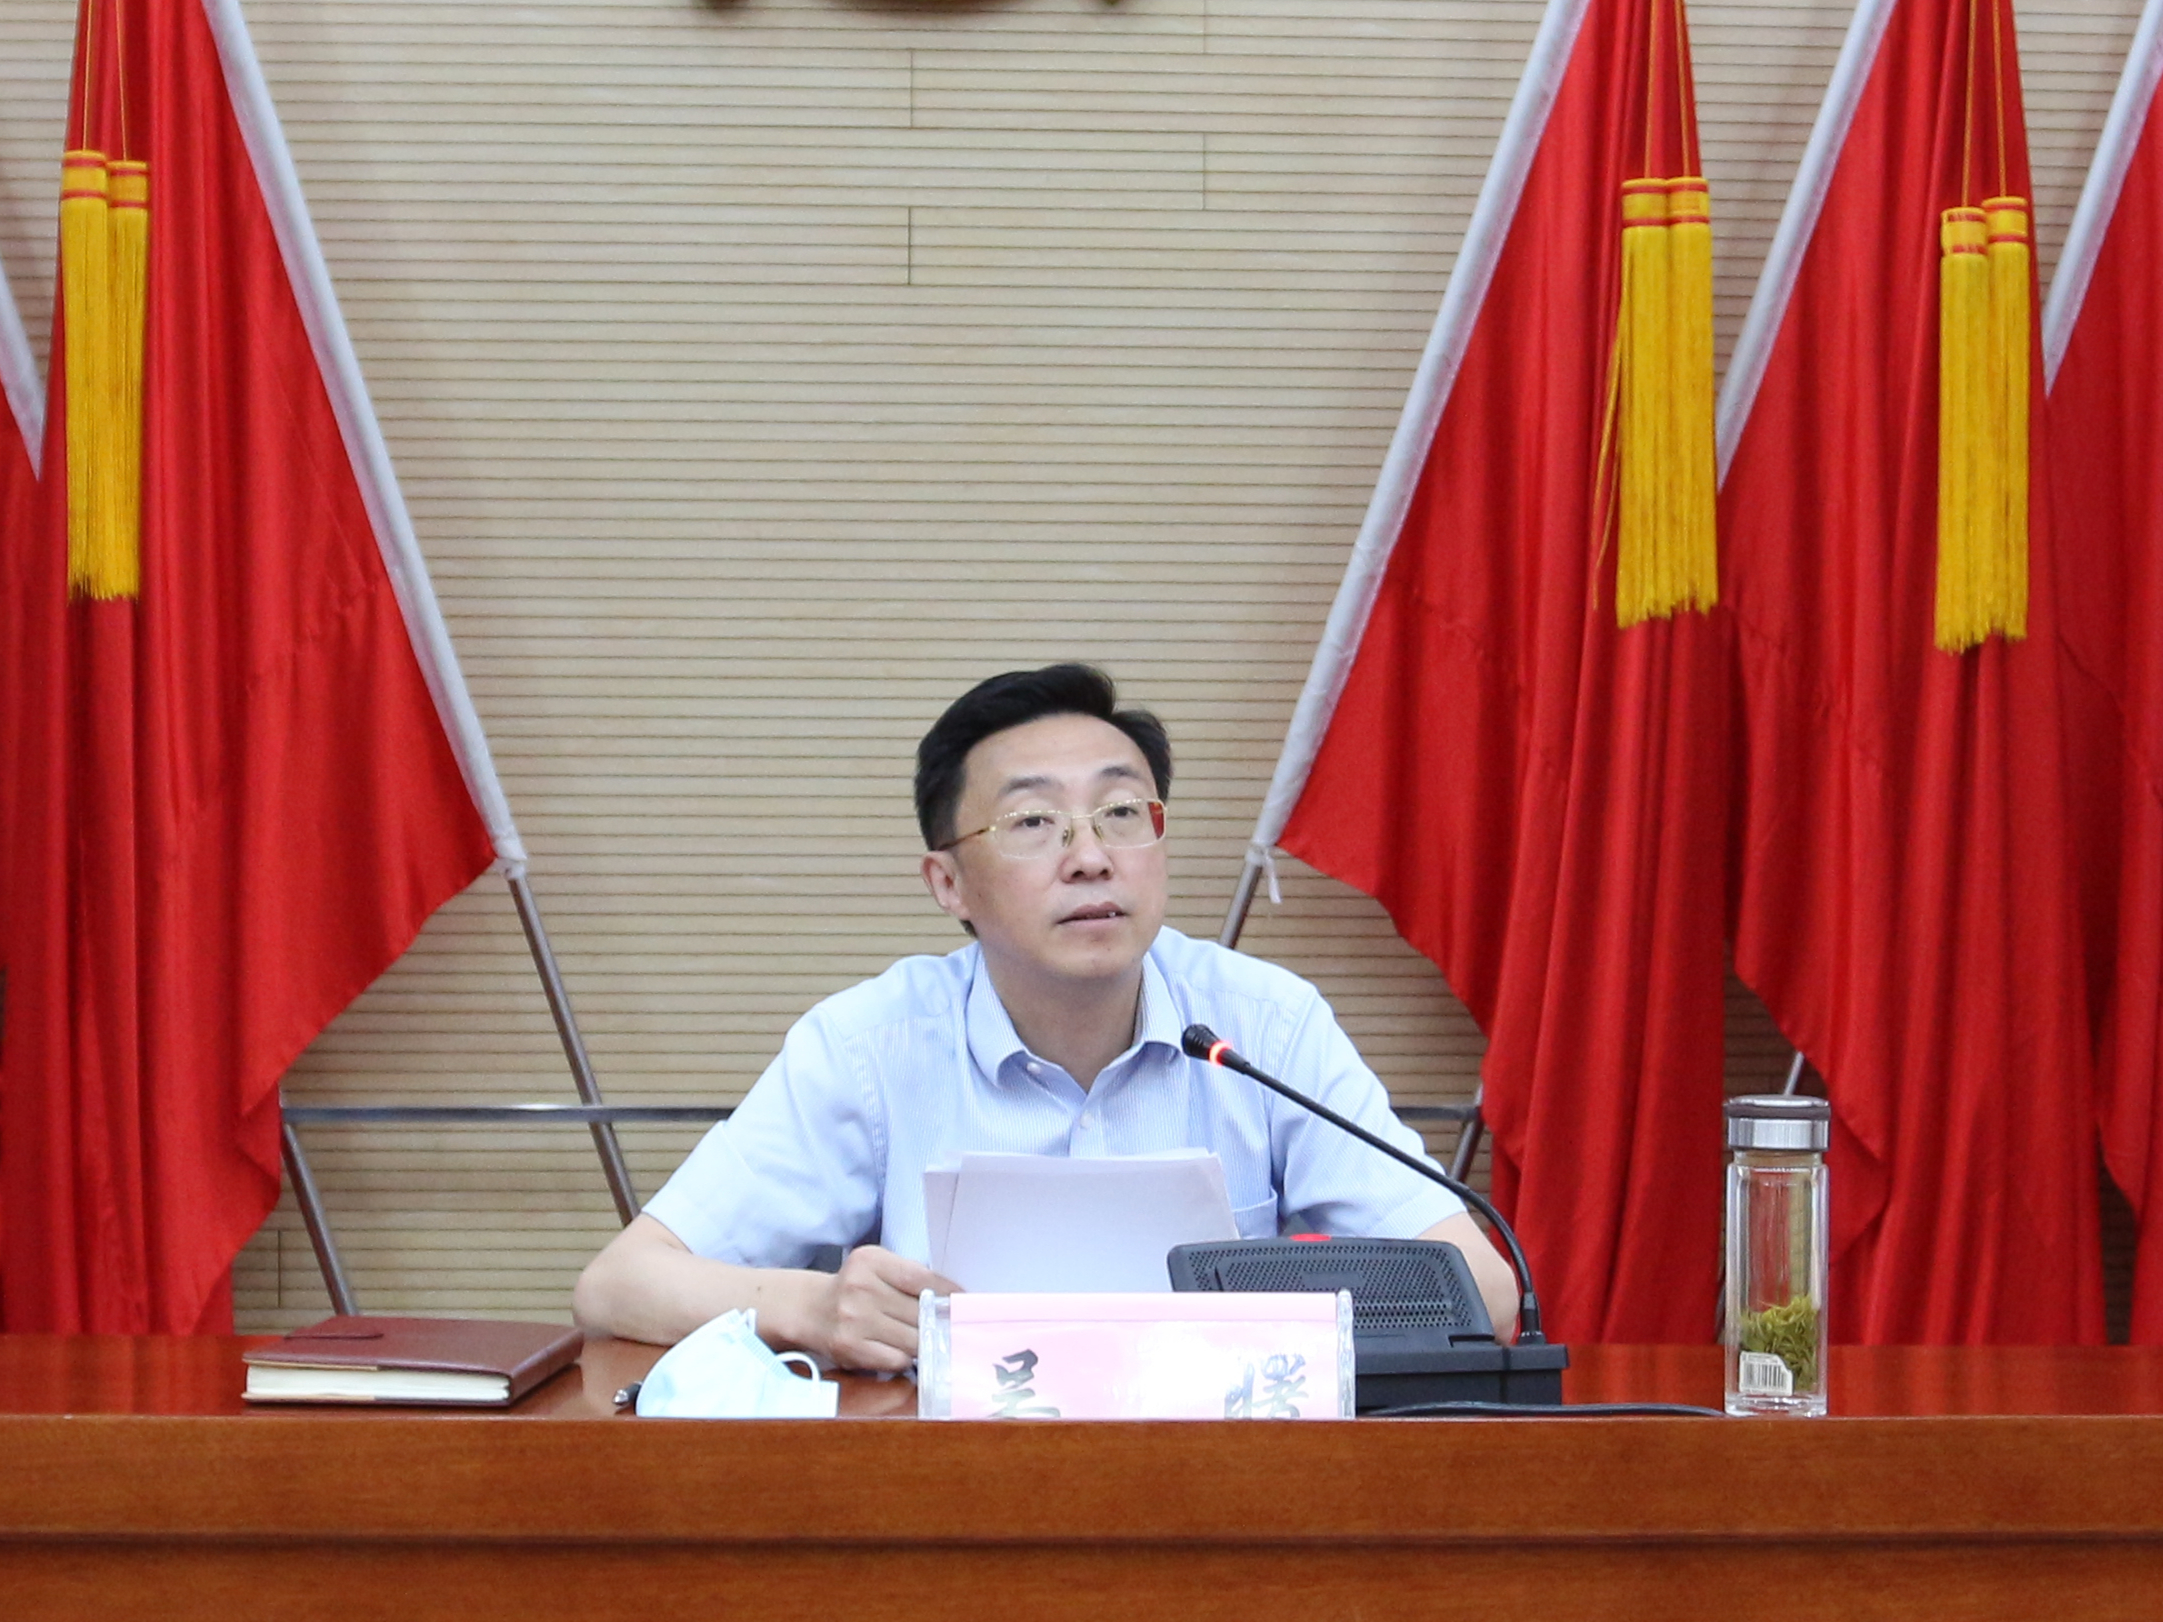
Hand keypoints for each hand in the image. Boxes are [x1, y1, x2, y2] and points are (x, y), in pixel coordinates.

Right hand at [809, 1246, 957, 1371]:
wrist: (811, 1309)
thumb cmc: (854, 1287)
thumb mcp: (877, 1267)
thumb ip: (909, 1277)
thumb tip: (952, 1299)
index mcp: (871, 1261)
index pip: (923, 1278)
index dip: (948, 1294)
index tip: (964, 1303)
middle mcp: (861, 1288)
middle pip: (920, 1312)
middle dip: (940, 1323)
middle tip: (955, 1329)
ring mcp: (855, 1320)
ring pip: (912, 1339)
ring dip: (926, 1343)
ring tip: (933, 1343)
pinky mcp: (851, 1348)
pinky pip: (896, 1359)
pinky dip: (906, 1358)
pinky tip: (905, 1353)